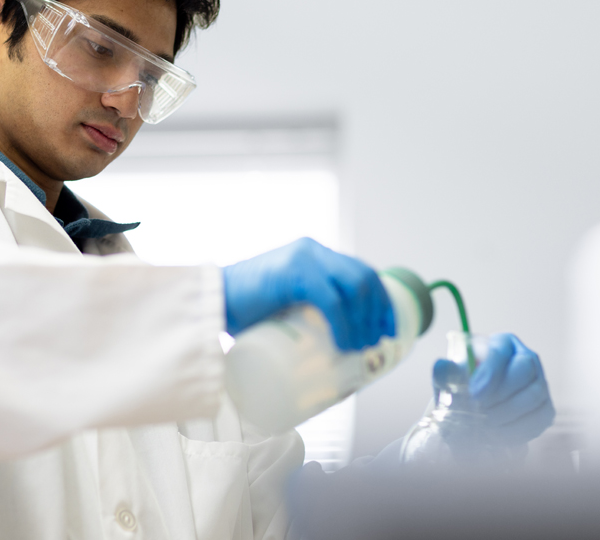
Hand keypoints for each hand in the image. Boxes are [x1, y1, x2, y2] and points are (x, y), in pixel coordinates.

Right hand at [222, 237, 394, 350]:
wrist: (210, 302)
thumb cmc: (242, 311)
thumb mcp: (285, 304)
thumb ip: (305, 311)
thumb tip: (333, 348)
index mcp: (313, 255)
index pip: (360, 272)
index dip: (381, 300)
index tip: (388, 327)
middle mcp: (312, 250)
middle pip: (364, 277)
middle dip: (379, 310)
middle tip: (378, 340)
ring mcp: (304, 258)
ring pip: (354, 286)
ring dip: (365, 319)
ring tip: (362, 345)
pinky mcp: (293, 272)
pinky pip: (331, 299)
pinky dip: (344, 323)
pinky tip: (345, 341)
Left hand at [433, 333, 554, 446]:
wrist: (472, 409)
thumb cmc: (462, 386)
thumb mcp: (449, 377)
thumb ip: (445, 372)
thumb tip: (443, 368)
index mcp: (501, 343)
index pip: (500, 353)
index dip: (490, 373)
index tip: (474, 394)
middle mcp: (525, 358)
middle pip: (524, 371)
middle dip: (501, 394)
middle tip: (480, 411)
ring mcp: (539, 382)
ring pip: (535, 395)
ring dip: (508, 414)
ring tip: (486, 425)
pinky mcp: (545, 406)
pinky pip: (541, 417)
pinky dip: (520, 429)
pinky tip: (500, 434)